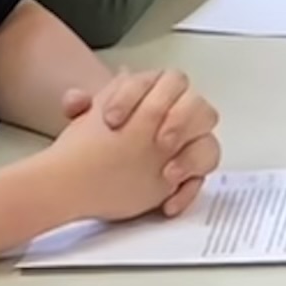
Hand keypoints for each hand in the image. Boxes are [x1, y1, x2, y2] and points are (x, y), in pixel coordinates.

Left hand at [32, 69, 218, 225]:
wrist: (94, 167)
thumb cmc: (97, 136)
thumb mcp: (84, 120)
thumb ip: (79, 105)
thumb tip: (77, 100)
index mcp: (158, 93)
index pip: (166, 81)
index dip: (137, 97)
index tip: (111, 119)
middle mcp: (179, 118)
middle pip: (198, 107)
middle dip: (180, 121)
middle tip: (159, 141)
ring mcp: (187, 148)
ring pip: (208, 145)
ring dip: (192, 158)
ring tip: (168, 175)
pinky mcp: (187, 177)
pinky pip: (200, 183)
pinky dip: (186, 194)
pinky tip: (166, 204)